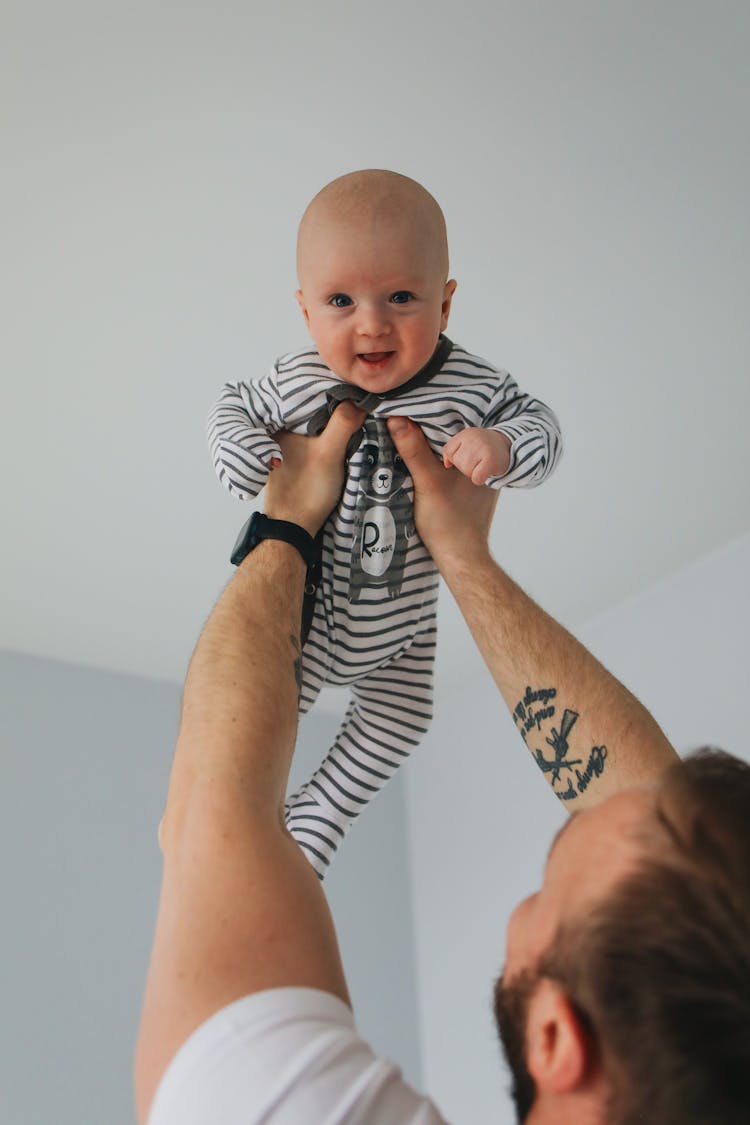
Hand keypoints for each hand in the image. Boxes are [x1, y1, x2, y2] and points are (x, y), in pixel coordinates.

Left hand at [263, 402, 365, 535]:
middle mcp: (278, 431)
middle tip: (361, 399)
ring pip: (313, 424)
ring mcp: (285, 445)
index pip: (309, 394)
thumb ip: (343, 423)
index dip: (333, 389)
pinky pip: (312, 438)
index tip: (356, 387)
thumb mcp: (329, 453)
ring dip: (331, 421)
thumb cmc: (306, 491)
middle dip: (334, 405)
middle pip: (312, 408)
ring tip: (356, 412)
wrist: (292, 527)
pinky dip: (326, 435)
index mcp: (280, 423)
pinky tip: (342, 435)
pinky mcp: (294, 458)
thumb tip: (360, 398)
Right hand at [387, 416, 498, 567]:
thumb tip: (396, 419)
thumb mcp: (427, 481)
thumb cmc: (449, 522)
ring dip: (436, 440)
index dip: (439, 411)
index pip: (463, 422)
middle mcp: (489, 461)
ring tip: (412, 426)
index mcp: (487, 455)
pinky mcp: (471, 484)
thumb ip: (414, 450)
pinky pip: (454, 461)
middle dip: (436, 424)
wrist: (460, 557)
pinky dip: (439, 455)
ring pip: (456, 447)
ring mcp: (480, 474)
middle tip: (409, 412)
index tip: (416, 403)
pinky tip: (421, 452)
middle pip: (459, 433)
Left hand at [442, 427, 510, 483]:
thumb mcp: (466, 443)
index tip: (469, 454)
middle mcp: (475, 438)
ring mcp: (484, 448)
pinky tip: (487, 472)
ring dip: (474, 472)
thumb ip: (450, 451)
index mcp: (466, 433)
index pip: (448, 451)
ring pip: (466, 470)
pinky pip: (476, 478)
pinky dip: (480, 479)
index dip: (456, 458)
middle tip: (478, 460)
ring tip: (483, 465)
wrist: (509, 447)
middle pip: (457, 462)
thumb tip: (447, 465)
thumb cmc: (483, 448)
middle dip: (466, 465)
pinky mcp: (492, 461)